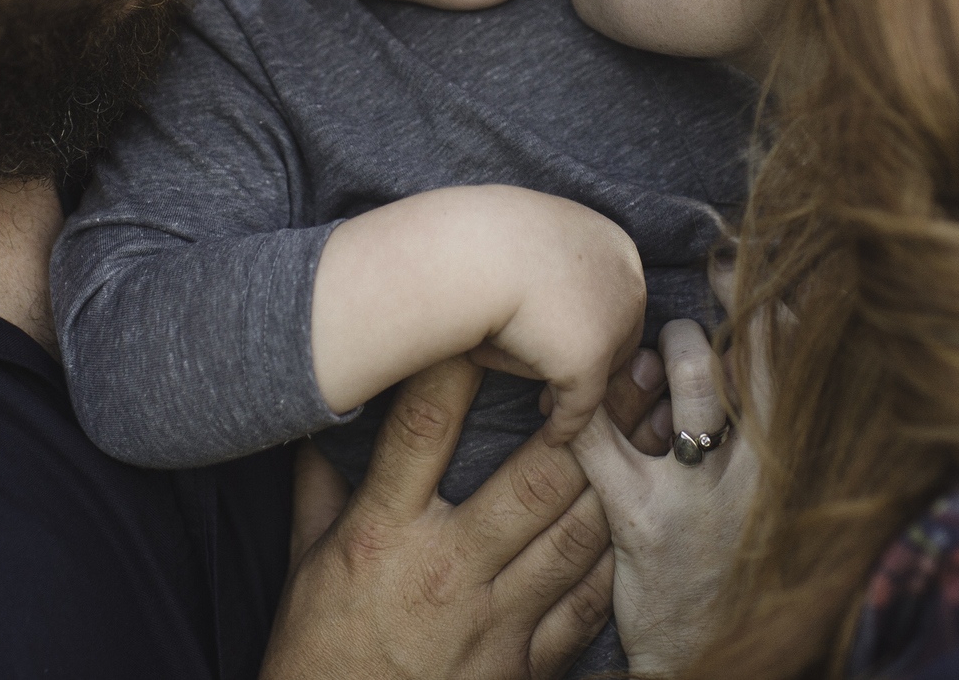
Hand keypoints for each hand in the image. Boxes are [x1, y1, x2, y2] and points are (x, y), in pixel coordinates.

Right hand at [263, 348, 668, 679]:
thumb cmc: (316, 653)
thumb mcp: (304, 562)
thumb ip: (322, 485)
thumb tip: (329, 411)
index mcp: (382, 533)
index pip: (424, 428)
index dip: (460, 364)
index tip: (491, 314)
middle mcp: (444, 570)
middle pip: (533, 477)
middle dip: (586, 419)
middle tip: (627, 365)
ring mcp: (492, 621)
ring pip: (577, 534)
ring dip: (619, 476)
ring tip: (653, 424)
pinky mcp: (523, 667)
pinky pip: (586, 604)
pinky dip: (615, 557)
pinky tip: (639, 517)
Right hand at [470, 195, 644, 443]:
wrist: (471, 246)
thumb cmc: (484, 240)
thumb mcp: (525, 246)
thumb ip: (544, 269)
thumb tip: (536, 296)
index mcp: (611, 243)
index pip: (615, 298)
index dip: (588, 327)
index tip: (559, 343)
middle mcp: (626, 277)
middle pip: (619, 335)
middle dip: (588, 362)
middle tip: (557, 386)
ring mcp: (613, 317)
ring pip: (598, 367)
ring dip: (571, 385)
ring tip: (540, 402)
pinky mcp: (589, 357)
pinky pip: (581, 405)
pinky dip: (566, 423)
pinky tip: (552, 437)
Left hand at [568, 320, 762, 677]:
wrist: (711, 655)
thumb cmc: (737, 562)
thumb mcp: (768, 501)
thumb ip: (761, 432)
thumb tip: (750, 343)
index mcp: (789, 463)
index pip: (789, 365)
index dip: (765, 311)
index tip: (736, 277)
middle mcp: (757, 473)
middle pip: (741, 364)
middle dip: (705, 328)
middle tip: (677, 318)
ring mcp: (701, 496)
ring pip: (687, 388)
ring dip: (654, 359)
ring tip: (636, 361)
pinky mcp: (645, 522)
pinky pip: (605, 442)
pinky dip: (579, 411)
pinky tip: (558, 401)